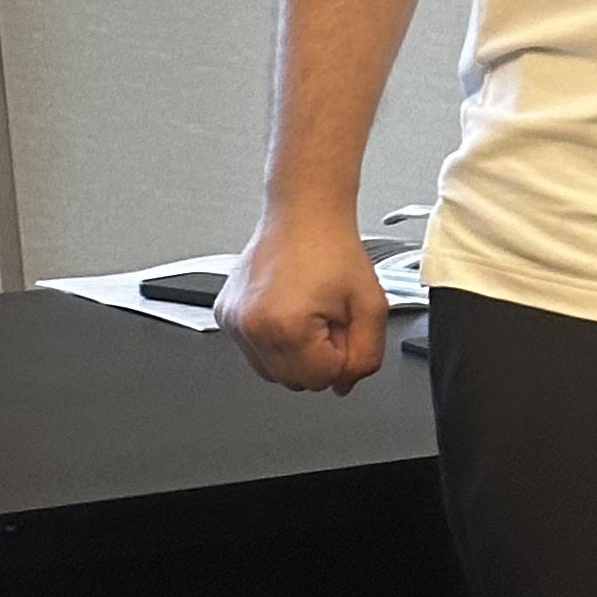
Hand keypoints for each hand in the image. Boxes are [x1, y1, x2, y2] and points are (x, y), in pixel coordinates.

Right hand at [218, 210, 389, 394]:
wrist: (304, 212)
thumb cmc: (332, 248)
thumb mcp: (371, 305)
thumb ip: (366, 356)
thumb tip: (344, 384)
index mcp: (286, 326)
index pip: (322, 379)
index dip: (341, 355)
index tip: (341, 325)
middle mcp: (252, 326)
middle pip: (294, 382)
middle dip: (317, 357)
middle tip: (326, 316)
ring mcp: (234, 321)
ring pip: (272, 372)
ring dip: (294, 353)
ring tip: (306, 312)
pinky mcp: (225, 314)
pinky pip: (254, 351)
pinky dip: (273, 340)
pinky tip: (287, 309)